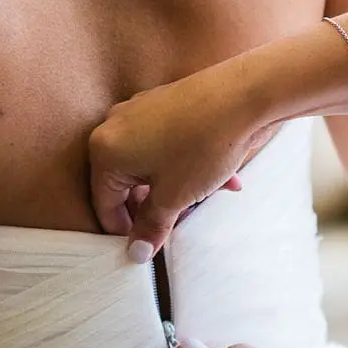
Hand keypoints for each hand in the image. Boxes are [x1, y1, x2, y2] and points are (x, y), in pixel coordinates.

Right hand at [89, 55, 277, 257]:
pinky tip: (223, 179)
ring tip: (204, 201)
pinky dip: (185, 165)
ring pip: (150, 164)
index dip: (125, 231)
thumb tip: (138, 251)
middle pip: (126, 182)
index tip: (145, 246)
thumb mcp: (174, 197)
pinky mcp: (164, 102)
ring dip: (174, 188)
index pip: (105, 204)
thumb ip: (151, 226)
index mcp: (106, 150)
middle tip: (175, 226)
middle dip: (153, 207)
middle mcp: (115, 125)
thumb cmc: (203, 144)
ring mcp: (140, 110)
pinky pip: (166, 143)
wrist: (242, 96)